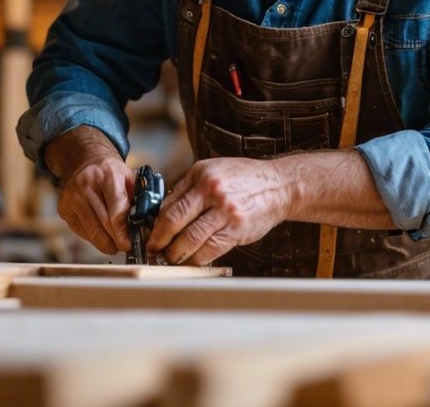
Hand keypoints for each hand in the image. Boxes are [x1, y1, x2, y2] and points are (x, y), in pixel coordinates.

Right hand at [46, 127, 133, 255]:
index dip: (123, 230)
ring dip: (106, 244)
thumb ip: (138, 199)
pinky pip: (81, 231)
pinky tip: (102, 236)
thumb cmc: (112, 172)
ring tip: (116, 246)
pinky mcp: (63, 208)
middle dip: (116, 240)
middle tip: (126, 248)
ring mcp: (71, 197)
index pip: (116, 208)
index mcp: (108, 174)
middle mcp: (86, 185)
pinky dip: (94, 238)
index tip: (130, 243)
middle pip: (103, 223)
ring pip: (91, 231)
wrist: (84, 160)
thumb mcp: (129, 177)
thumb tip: (146, 227)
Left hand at [146, 157, 291, 265]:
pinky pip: (210, 250)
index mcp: (202, 176)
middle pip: (175, 222)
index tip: (150, 235)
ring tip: (171, 258)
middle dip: (161, 241)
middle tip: (155, 251)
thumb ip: (188, 188)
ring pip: (191, 240)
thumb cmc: (244, 178)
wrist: (279, 186)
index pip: (170, 204)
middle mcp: (212, 192)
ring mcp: (225, 212)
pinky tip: (192, 259)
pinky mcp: (237, 230)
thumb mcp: (212, 170)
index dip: (156, 224)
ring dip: (176, 254)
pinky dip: (197, 258)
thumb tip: (163, 212)